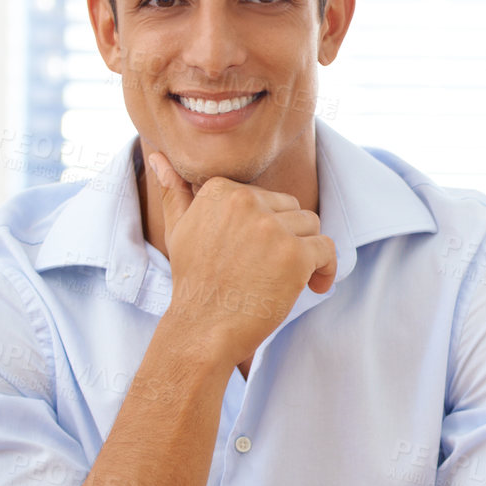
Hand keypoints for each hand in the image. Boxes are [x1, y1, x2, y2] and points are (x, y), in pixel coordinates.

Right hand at [146, 150, 336, 369]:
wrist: (202, 328)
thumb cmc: (193, 282)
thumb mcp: (178, 230)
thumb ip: (175, 191)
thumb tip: (157, 156)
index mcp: (221, 190)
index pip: (266, 197)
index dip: (268, 227)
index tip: (256, 255)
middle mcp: (246, 202)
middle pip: (292, 209)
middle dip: (288, 238)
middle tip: (271, 271)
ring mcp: (272, 228)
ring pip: (311, 226)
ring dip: (306, 252)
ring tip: (290, 279)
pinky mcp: (294, 255)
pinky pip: (327, 249)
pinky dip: (326, 269)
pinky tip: (313, 287)